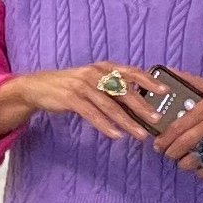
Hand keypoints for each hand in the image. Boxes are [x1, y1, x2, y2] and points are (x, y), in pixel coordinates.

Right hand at [0, 63, 160, 143]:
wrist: (37, 87)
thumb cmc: (72, 86)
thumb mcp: (94, 81)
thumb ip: (114, 87)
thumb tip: (141, 101)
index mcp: (104, 67)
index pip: (131, 72)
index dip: (149, 81)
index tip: (165, 90)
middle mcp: (95, 73)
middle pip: (123, 90)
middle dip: (142, 106)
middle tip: (156, 119)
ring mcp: (82, 85)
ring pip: (109, 105)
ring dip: (127, 121)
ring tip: (140, 133)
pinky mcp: (70, 98)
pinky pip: (92, 113)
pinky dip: (105, 125)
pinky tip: (116, 135)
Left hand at [150, 70, 202, 179]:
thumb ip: (192, 81)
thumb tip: (170, 72)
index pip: (180, 124)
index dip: (165, 137)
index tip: (158, 144)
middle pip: (186, 142)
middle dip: (172, 152)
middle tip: (168, 155)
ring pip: (199, 156)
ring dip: (186, 164)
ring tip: (183, 163)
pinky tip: (200, 171)